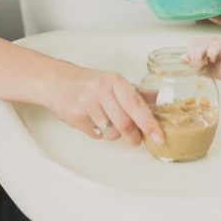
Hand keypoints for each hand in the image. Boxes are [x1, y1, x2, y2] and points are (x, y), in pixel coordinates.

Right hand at [45, 67, 163, 146]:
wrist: (57, 81)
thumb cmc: (90, 83)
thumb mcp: (116, 83)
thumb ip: (140, 93)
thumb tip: (164, 98)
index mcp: (114, 80)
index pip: (136, 105)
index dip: (149, 123)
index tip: (158, 136)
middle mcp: (100, 90)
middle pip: (125, 123)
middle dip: (134, 136)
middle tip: (137, 140)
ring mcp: (86, 104)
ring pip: (111, 132)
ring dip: (116, 135)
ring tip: (112, 124)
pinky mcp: (75, 117)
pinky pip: (96, 135)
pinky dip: (101, 133)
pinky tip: (96, 121)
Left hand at [185, 35, 220, 82]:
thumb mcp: (202, 67)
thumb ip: (192, 62)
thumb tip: (182, 58)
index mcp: (206, 42)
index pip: (192, 41)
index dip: (188, 52)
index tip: (191, 63)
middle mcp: (212, 39)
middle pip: (195, 41)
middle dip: (193, 56)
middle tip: (198, 65)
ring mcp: (219, 40)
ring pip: (203, 43)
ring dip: (199, 57)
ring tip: (203, 65)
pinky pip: (213, 47)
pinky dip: (211, 55)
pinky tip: (213, 60)